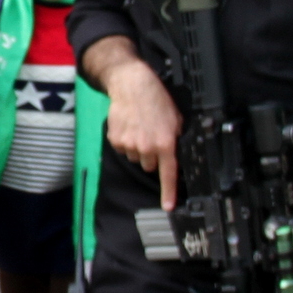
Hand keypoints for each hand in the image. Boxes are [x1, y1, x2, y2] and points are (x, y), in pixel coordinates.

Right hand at [96, 54, 181, 207]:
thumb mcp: (175, 119)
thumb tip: (176, 153)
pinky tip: (129, 127)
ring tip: (139, 128)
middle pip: (149, 165)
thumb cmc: (156, 99)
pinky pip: (123, 150)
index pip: (168, 173)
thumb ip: (175, 139)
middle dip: (151, 156)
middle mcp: (147, 147)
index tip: (168, 206)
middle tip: (151, 137)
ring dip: (138, 148)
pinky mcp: (116, 140)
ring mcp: (129, 145)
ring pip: (135, 158)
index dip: (169, 192)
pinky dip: (126, 142)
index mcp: (165, 143)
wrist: (131, 85)